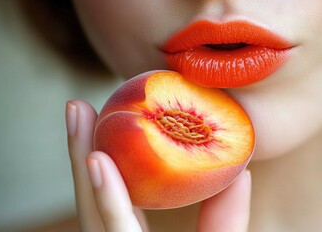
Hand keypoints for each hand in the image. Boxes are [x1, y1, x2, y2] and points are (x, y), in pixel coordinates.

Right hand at [66, 100, 251, 231]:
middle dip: (81, 150)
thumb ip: (226, 214)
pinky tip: (97, 164)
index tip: (108, 117)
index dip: (107, 159)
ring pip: (92, 212)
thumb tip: (243, 168)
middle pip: (95, 197)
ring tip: (78, 118)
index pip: (116, 198)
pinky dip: (106, 201)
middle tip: (78, 107)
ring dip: (80, 162)